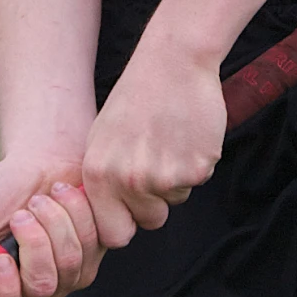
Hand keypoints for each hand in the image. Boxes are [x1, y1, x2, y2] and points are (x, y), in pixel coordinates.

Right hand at [0, 151, 101, 296]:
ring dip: (54, 220)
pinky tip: (65, 195)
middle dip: (33, 242)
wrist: (45, 157)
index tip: (0, 257)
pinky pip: (92, 244)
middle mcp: (35, 286)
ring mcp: (68, 275)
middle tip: (23, 212)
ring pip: (69, 264)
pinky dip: (75, 210)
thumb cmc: (5, 189)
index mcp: (0, 284)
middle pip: (40, 286)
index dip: (4, 293)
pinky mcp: (95, 255)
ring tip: (42, 198)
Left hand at [81, 33, 226, 247]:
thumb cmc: (136, 97)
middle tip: (155, 164)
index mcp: (98, 173)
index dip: (125, 223)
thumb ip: (102, 180)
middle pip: (150, 221)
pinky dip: (196, 163)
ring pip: (175, 200)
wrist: (173, 62)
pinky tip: (186, 133)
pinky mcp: (196, 168)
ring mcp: (163, 176)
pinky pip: (198, 181)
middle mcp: (128, 180)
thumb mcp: (101, 138)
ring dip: (176, 178)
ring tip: (168, 138)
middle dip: (155, 204)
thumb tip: (103, 218)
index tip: (131, 207)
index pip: (112, 234)